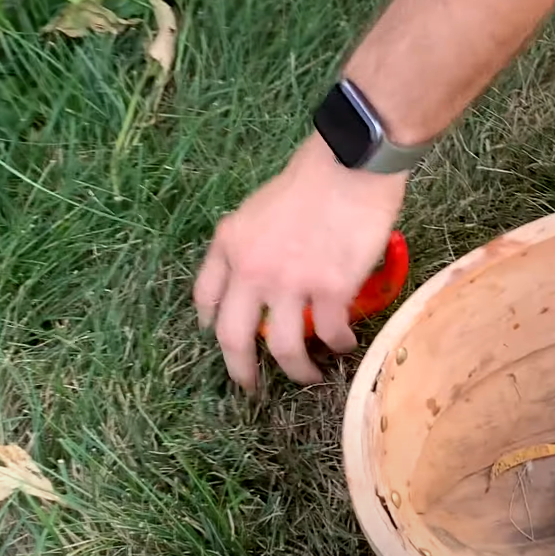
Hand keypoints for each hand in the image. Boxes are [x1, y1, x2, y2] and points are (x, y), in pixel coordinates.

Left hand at [194, 135, 407, 390]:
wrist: (349, 166)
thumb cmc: (311, 177)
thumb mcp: (256, 207)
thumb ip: (248, 243)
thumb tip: (255, 273)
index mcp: (230, 245)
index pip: (205, 296)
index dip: (209, 323)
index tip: (216, 337)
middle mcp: (252, 270)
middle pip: (233, 337)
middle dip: (240, 371)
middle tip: (250, 389)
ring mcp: (291, 283)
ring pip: (284, 348)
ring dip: (296, 371)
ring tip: (309, 378)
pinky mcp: (330, 290)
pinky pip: (330, 332)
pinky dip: (338, 344)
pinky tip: (345, 345)